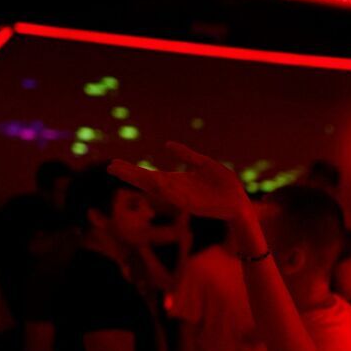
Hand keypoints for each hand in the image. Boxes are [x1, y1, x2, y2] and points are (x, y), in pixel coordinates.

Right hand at [109, 142, 250, 219]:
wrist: (240, 203)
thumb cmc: (224, 186)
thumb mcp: (204, 164)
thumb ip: (187, 155)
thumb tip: (166, 145)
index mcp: (177, 181)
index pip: (149, 175)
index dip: (132, 170)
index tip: (114, 163)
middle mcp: (176, 190)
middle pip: (148, 182)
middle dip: (130, 175)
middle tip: (111, 167)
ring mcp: (183, 199)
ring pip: (159, 190)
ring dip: (143, 181)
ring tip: (126, 172)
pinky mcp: (194, 205)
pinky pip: (177, 197)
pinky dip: (167, 190)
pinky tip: (155, 183)